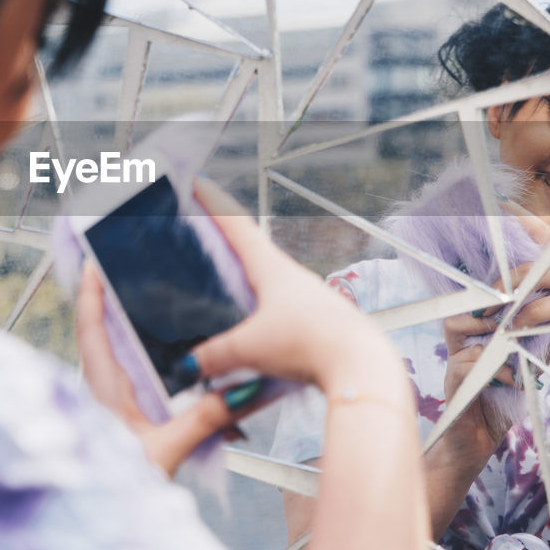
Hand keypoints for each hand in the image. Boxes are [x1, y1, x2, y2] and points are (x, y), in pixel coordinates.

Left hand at [75, 265, 249, 476]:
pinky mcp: (123, 424)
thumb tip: (240, 388)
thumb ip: (204, 419)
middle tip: (132, 272)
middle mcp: (101, 393)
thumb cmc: (121, 490)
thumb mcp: (167, 450)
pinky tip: (175, 368)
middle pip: (102, 336)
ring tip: (154, 309)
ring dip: (132, 335)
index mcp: (102, 390)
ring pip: (118, 360)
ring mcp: (110, 408)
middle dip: (114, 303)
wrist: (107, 529)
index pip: (90, 329)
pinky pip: (133, 384)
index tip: (94, 260)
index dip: (90, 292)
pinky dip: (149, 367)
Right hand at [186, 181, 401, 393]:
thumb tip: (188, 364)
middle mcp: (292, 276)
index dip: (213, 203)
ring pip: (269, 278)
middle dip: (227, 239)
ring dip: (247, 275)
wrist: (361, 367)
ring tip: (226, 281)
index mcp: (272, 269)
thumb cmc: (310, 344)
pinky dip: (264, 306)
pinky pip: (284, 306)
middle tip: (204, 231)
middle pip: (253, 248)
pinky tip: (259, 324)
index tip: (197, 183)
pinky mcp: (320, 321)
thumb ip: (214, 355)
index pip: (236, 226)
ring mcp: (309, 297)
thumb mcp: (250, 349)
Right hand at [435, 309, 517, 462]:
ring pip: (468, 347)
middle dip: (483, 319)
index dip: (484, 307)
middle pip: (455, 323)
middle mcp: (457, 358)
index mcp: (469, 350)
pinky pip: (467, 371)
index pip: (468, 317)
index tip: (512, 304)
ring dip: (497, 350)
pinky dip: (496, 374)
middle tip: (509, 324)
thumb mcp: (516, 380)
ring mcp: (453, 374)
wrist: (473, 448)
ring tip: (518, 356)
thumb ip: (527, 358)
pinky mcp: (453, 392)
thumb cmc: (495, 412)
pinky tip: (513, 382)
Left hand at [491, 206, 549, 358]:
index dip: (515, 216)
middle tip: (480, 310)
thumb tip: (520, 270)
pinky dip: (537, 353)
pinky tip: (526, 361)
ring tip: (501, 337)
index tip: (495, 201)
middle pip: (525, 274)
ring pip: (533, 312)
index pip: (538, 230)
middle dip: (500, 292)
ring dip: (513, 328)